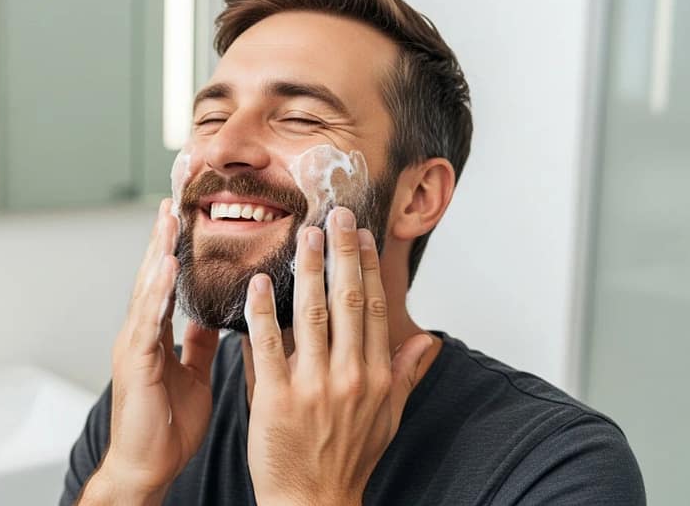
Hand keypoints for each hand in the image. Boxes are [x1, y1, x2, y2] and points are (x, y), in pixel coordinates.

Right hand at [82, 199, 219, 504]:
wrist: (146, 468)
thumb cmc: (165, 428)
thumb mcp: (192, 375)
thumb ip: (197, 344)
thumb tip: (212, 318)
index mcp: (154, 337)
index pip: (165, 284)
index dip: (173, 251)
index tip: (183, 217)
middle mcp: (140, 335)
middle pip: (151, 277)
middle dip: (161, 239)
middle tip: (172, 201)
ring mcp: (134, 346)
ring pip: (146, 290)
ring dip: (157, 252)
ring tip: (169, 219)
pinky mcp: (135, 362)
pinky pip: (148, 320)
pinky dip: (157, 290)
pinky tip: (166, 265)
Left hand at [243, 207, 433, 504]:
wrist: (314, 503)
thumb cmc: (349, 459)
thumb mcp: (388, 418)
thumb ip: (407, 374)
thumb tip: (432, 340)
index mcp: (376, 377)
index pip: (376, 309)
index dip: (369, 267)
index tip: (361, 233)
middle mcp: (351, 377)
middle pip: (349, 301)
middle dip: (341, 253)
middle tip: (335, 214)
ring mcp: (313, 388)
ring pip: (312, 315)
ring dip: (306, 270)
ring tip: (302, 234)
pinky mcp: (276, 399)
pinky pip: (268, 346)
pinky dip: (262, 312)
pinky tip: (257, 283)